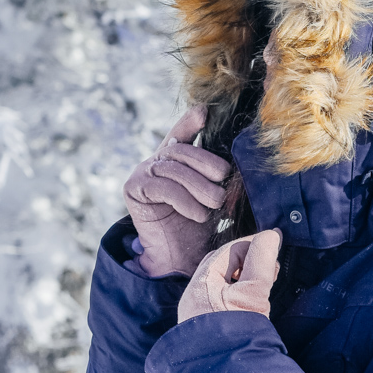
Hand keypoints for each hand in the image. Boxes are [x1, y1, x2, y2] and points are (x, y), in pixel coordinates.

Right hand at [123, 104, 231, 277]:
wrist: (178, 259)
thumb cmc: (199, 227)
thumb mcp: (213, 196)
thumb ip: (217, 177)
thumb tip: (239, 161)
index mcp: (175, 159)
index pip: (182, 134)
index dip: (190, 121)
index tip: (205, 112)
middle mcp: (157, 161)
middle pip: (181, 150)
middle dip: (206, 162)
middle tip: (224, 178)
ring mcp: (142, 173)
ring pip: (173, 168)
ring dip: (199, 186)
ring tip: (216, 203)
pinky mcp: (133, 189)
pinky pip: (162, 187)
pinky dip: (184, 200)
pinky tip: (198, 214)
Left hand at [177, 230, 281, 323]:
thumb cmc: (237, 332)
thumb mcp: (253, 292)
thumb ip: (262, 259)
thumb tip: (271, 234)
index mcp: (201, 282)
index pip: (230, 250)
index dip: (255, 245)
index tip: (276, 245)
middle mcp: (196, 296)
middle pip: (226, 265)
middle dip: (251, 262)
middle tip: (272, 272)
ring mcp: (201, 313)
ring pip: (226, 283)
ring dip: (247, 279)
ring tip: (265, 287)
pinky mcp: (209, 328)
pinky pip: (225, 300)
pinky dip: (241, 295)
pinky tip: (254, 304)